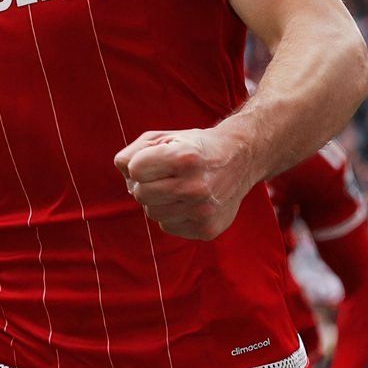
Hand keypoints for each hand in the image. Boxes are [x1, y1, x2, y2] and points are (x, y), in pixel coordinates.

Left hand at [113, 128, 253, 240]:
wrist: (240, 159)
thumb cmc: (193, 147)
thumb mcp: (163, 138)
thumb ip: (133, 154)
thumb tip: (126, 180)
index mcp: (185, 157)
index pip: (135, 169)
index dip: (140, 163)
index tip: (158, 158)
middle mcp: (196, 187)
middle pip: (140, 193)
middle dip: (146, 183)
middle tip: (166, 175)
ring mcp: (203, 212)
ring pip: (152, 213)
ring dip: (158, 200)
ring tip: (178, 187)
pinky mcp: (206, 230)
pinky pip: (167, 226)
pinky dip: (172, 214)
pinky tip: (189, 202)